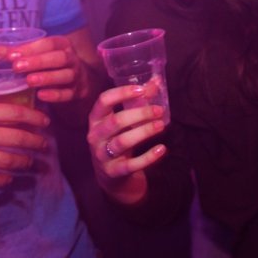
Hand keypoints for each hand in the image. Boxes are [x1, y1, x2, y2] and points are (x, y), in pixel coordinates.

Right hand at [0, 102, 49, 187]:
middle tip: (45, 146)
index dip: (35, 119)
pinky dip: (3, 181)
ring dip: (24, 163)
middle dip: (37, 143)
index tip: (45, 123)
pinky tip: (7, 179)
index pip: (16, 113)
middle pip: (18, 138)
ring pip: (9, 161)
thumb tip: (1, 118)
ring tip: (32, 163)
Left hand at [5, 35, 90, 104]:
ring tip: (29, 81)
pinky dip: (55, 95)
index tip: (12, 55)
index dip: (32, 48)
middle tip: (17, 67)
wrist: (77, 82)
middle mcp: (71, 59)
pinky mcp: (77, 92)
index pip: (49, 43)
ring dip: (47, 77)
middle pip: (59, 58)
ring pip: (66, 75)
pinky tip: (41, 96)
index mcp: (61, 46)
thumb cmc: (50, 65)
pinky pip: (68, 94)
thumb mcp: (36, 55)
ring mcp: (76, 76)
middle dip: (38, 61)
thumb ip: (11, 53)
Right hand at [86, 83, 166, 202]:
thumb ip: (138, 101)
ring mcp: (102, 155)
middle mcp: (95, 136)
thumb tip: (156, 82)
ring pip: (122, 142)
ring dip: (144, 132)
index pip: (104, 100)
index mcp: (96, 119)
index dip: (122, 93)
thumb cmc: (117, 138)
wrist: (110, 175)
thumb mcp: (124, 120)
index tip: (142, 90)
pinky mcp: (113, 172)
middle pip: (116, 121)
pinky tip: (162, 149)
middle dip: (139, 114)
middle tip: (159, 110)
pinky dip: (148, 157)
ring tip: (162, 125)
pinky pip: (131, 165)